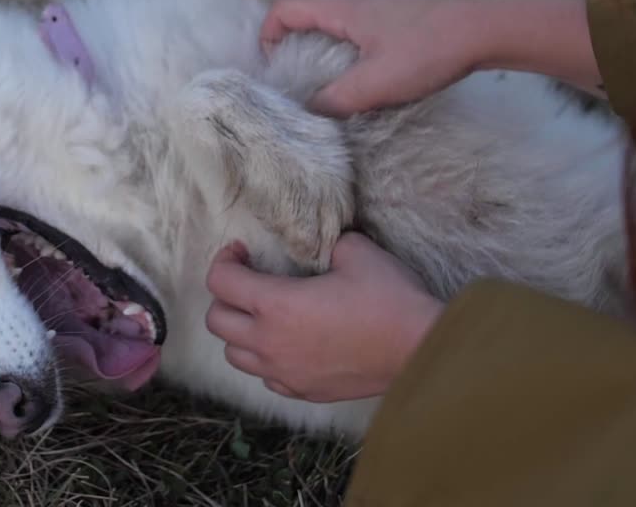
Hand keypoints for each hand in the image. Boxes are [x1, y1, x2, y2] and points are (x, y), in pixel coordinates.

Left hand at [205, 233, 443, 401]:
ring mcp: (284, 372)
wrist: (418, 350)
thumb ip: (328, 244)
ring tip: (264, 316)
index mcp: (275, 304)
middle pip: (216, 321)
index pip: (220, 282)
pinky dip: (266, 360)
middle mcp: (270, 342)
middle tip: (249, 282)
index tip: (241, 251)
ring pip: (235, 356)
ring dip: (240, 332)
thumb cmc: (388, 300)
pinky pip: (266, 378)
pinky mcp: (303, 392)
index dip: (224, 259)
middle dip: (226, 296)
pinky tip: (288, 345)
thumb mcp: (356, 252)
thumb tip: (324, 247)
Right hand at [260, 0, 486, 115]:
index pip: (285, 9)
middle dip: (287, 33)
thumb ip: (337, 100)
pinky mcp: (396, 3)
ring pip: (329, 6)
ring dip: (315, 31)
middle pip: (303, 4)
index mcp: (342, 6)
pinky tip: (359, 58)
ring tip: (320, 67)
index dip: (268, 35)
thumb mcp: (378, 84)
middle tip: (290, 67)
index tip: (273, 65)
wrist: (485, 28)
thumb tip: (308, 112)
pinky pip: (352, 10)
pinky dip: (340, 30)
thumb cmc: (430, 51)